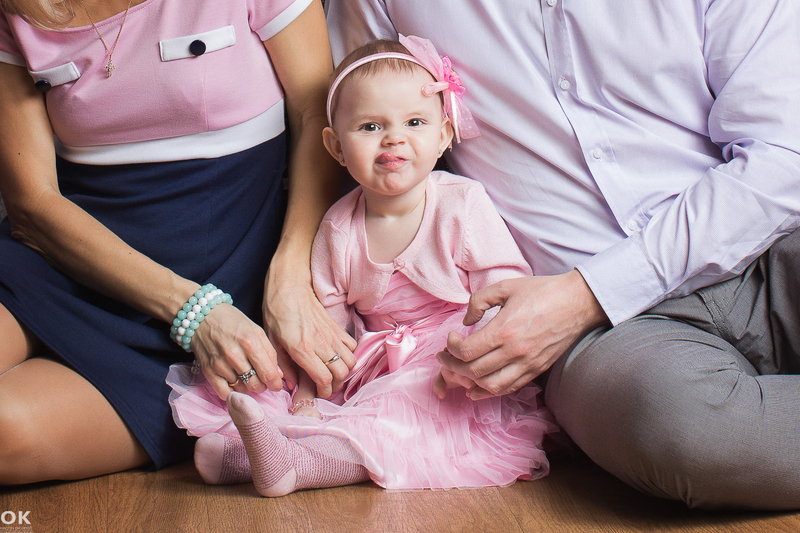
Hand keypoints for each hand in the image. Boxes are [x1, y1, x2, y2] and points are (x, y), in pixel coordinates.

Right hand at [190, 303, 283, 400]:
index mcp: (250, 342)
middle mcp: (235, 355)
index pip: (268, 373)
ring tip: (246, 375)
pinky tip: (234, 383)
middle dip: (262, 385)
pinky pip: (224, 393)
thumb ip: (269, 352)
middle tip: (260, 378)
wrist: (202, 316)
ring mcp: (220, 364)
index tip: (276, 385)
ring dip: (247, 386)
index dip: (275, 383)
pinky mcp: (208, 371)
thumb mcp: (256, 330)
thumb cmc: (232, 321)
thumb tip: (278, 375)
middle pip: (255, 385)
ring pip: (242, 389)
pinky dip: (232, 392)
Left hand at [263, 260, 355, 398]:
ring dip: (345, 371)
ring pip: (350, 360)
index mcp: (302, 349)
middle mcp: (320, 343)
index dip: (325, 391)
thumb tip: (292, 385)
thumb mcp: (272, 342)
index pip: (324, 378)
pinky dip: (349, 355)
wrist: (288, 286)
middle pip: (342, 372)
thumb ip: (284, 366)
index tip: (320, 394)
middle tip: (328, 386)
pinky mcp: (336, 326)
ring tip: (334, 373)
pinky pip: (352, 345)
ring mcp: (331, 334)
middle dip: (337, 384)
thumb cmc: (276, 313)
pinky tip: (338, 357)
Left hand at [433, 270, 607, 399]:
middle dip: (453, 366)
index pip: (466, 351)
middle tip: (445, 356)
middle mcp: (515, 351)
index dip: (451, 347)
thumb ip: (478, 301)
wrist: (578, 302)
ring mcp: (527, 364)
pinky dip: (490, 391)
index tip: (451, 337)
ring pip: (490, 386)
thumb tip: (466, 321)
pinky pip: (509, 388)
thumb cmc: (542, 291)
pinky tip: (477, 386)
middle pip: (473, 372)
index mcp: (504, 329)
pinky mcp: (537, 370)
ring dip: (469, 382)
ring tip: (459, 370)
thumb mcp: (505, 286)